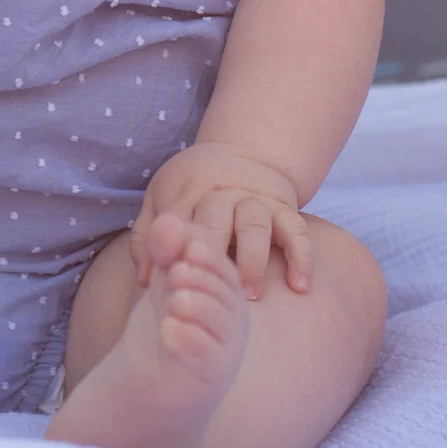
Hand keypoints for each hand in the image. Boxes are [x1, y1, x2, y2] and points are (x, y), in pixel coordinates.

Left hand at [135, 140, 311, 299]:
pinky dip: (301, 256)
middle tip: (212, 290)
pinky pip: (297, 230)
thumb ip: (148, 237)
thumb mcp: (162, 199)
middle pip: (216, 217)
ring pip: (256, 223)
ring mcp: (256, 198)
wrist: (241, 153)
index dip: (175, 247)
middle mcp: (222, 190)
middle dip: (214, 252)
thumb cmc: (194, 188)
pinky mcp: (284, 206)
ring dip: (254, 258)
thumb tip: (146, 279)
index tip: (175, 280)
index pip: (177, 217)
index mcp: (186, 189)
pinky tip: (300, 287)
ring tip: (250, 295)